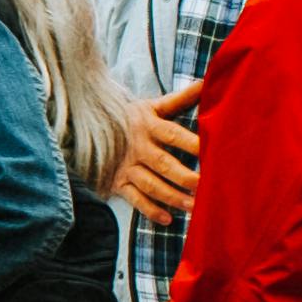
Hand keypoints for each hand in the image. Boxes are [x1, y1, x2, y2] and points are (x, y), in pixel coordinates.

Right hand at [111, 80, 201, 228]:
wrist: (88, 127)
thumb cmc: (132, 117)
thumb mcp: (153, 106)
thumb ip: (181, 98)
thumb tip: (208, 81)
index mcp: (149, 125)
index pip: (174, 135)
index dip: (194, 144)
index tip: (213, 152)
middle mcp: (138, 147)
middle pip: (165, 164)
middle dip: (186, 177)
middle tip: (207, 187)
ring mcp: (127, 166)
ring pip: (152, 184)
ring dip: (173, 197)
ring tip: (194, 207)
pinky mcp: (117, 182)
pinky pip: (135, 199)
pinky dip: (150, 210)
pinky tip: (167, 219)